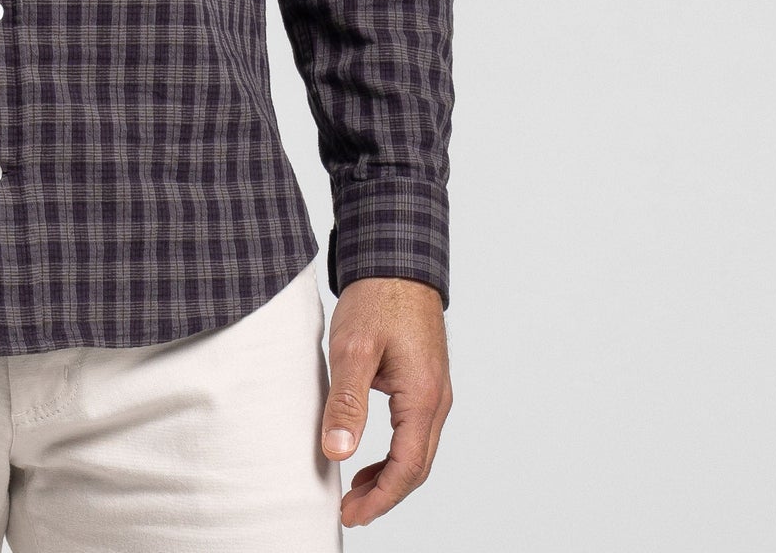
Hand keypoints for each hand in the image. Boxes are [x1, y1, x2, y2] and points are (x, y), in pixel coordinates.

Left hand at [319, 276, 451, 527]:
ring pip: (417, 451)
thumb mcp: (353, 350)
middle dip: (384, 495)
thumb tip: (338, 453)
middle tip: (349, 511)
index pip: (407, 468)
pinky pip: (415, 432)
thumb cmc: (377, 299)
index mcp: (423, 397)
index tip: (351, 515)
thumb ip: (347, 403)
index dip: (380, 498)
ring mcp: (434, 391)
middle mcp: (436, 400)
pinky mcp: (424, 382)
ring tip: (356, 492)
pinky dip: (394, 454)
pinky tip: (369, 456)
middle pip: (417, 467)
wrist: (396, 260)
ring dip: (390, 477)